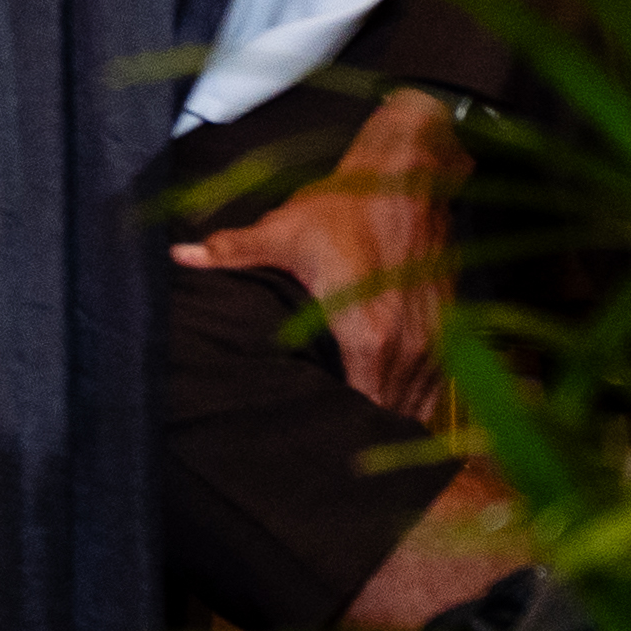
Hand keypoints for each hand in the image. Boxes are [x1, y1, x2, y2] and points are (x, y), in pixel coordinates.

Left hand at [174, 85, 471, 427]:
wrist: (410, 176)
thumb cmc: (347, 206)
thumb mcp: (285, 231)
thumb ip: (234, 251)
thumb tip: (179, 255)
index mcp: (368, 334)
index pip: (360, 409)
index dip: (340, 432)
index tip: (316, 448)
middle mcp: (409, 346)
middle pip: (390, 414)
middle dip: (364, 433)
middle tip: (331, 454)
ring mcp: (437, 339)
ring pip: (419, 403)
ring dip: (394, 418)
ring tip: (360, 441)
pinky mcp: (451, 328)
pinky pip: (438, 383)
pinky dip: (418, 397)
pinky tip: (395, 409)